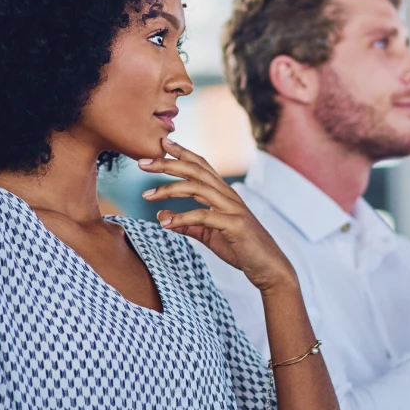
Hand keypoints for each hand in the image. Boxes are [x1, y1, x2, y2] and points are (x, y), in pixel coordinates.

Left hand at [140, 140, 297, 293]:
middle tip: (142, 163)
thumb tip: (161, 215)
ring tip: (147, 196)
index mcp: (223, 193)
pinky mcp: (234, 224)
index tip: (161, 143)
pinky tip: (165, 223)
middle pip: (195, 171)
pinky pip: (203, 216)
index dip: (181, 153)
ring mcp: (232, 208)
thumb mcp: (208, 234)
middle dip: (168, 164)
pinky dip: (181, 218)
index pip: (200, 166)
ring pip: (197, 188)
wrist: (267, 266)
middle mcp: (228, 195)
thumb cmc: (240, 247)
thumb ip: (186, 224)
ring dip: (169, 189)